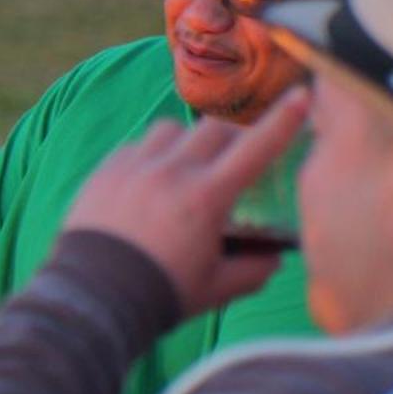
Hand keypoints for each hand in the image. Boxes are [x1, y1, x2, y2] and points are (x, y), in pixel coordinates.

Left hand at [62, 88, 309, 317]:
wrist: (92, 296)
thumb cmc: (159, 294)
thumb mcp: (217, 288)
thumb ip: (253, 269)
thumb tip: (273, 257)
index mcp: (206, 197)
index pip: (256, 148)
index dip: (282, 121)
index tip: (300, 97)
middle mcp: (171, 172)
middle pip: (213, 128)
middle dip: (233, 135)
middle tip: (236, 153)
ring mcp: (133, 167)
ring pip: (170, 129)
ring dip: (188, 140)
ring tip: (187, 165)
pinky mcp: (103, 171)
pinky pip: (135, 145)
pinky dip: (150, 154)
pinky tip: (150, 178)